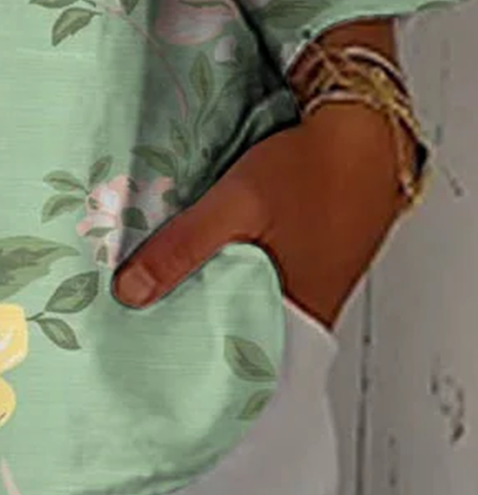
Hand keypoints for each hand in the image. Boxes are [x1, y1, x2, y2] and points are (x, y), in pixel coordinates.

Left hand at [111, 100, 409, 332]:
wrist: (365, 130)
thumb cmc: (309, 170)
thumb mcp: (236, 205)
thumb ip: (184, 248)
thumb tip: (128, 294)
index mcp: (296, 318)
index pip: (231, 364)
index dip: (188, 360)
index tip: (142, 357)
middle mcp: (306, 313)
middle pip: (235, 333)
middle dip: (188, 325)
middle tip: (135, 322)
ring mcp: (310, 286)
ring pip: (244, 303)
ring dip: (206, 293)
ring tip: (154, 291)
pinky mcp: (307, 260)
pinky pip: (258, 280)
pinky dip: (229, 271)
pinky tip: (201, 256)